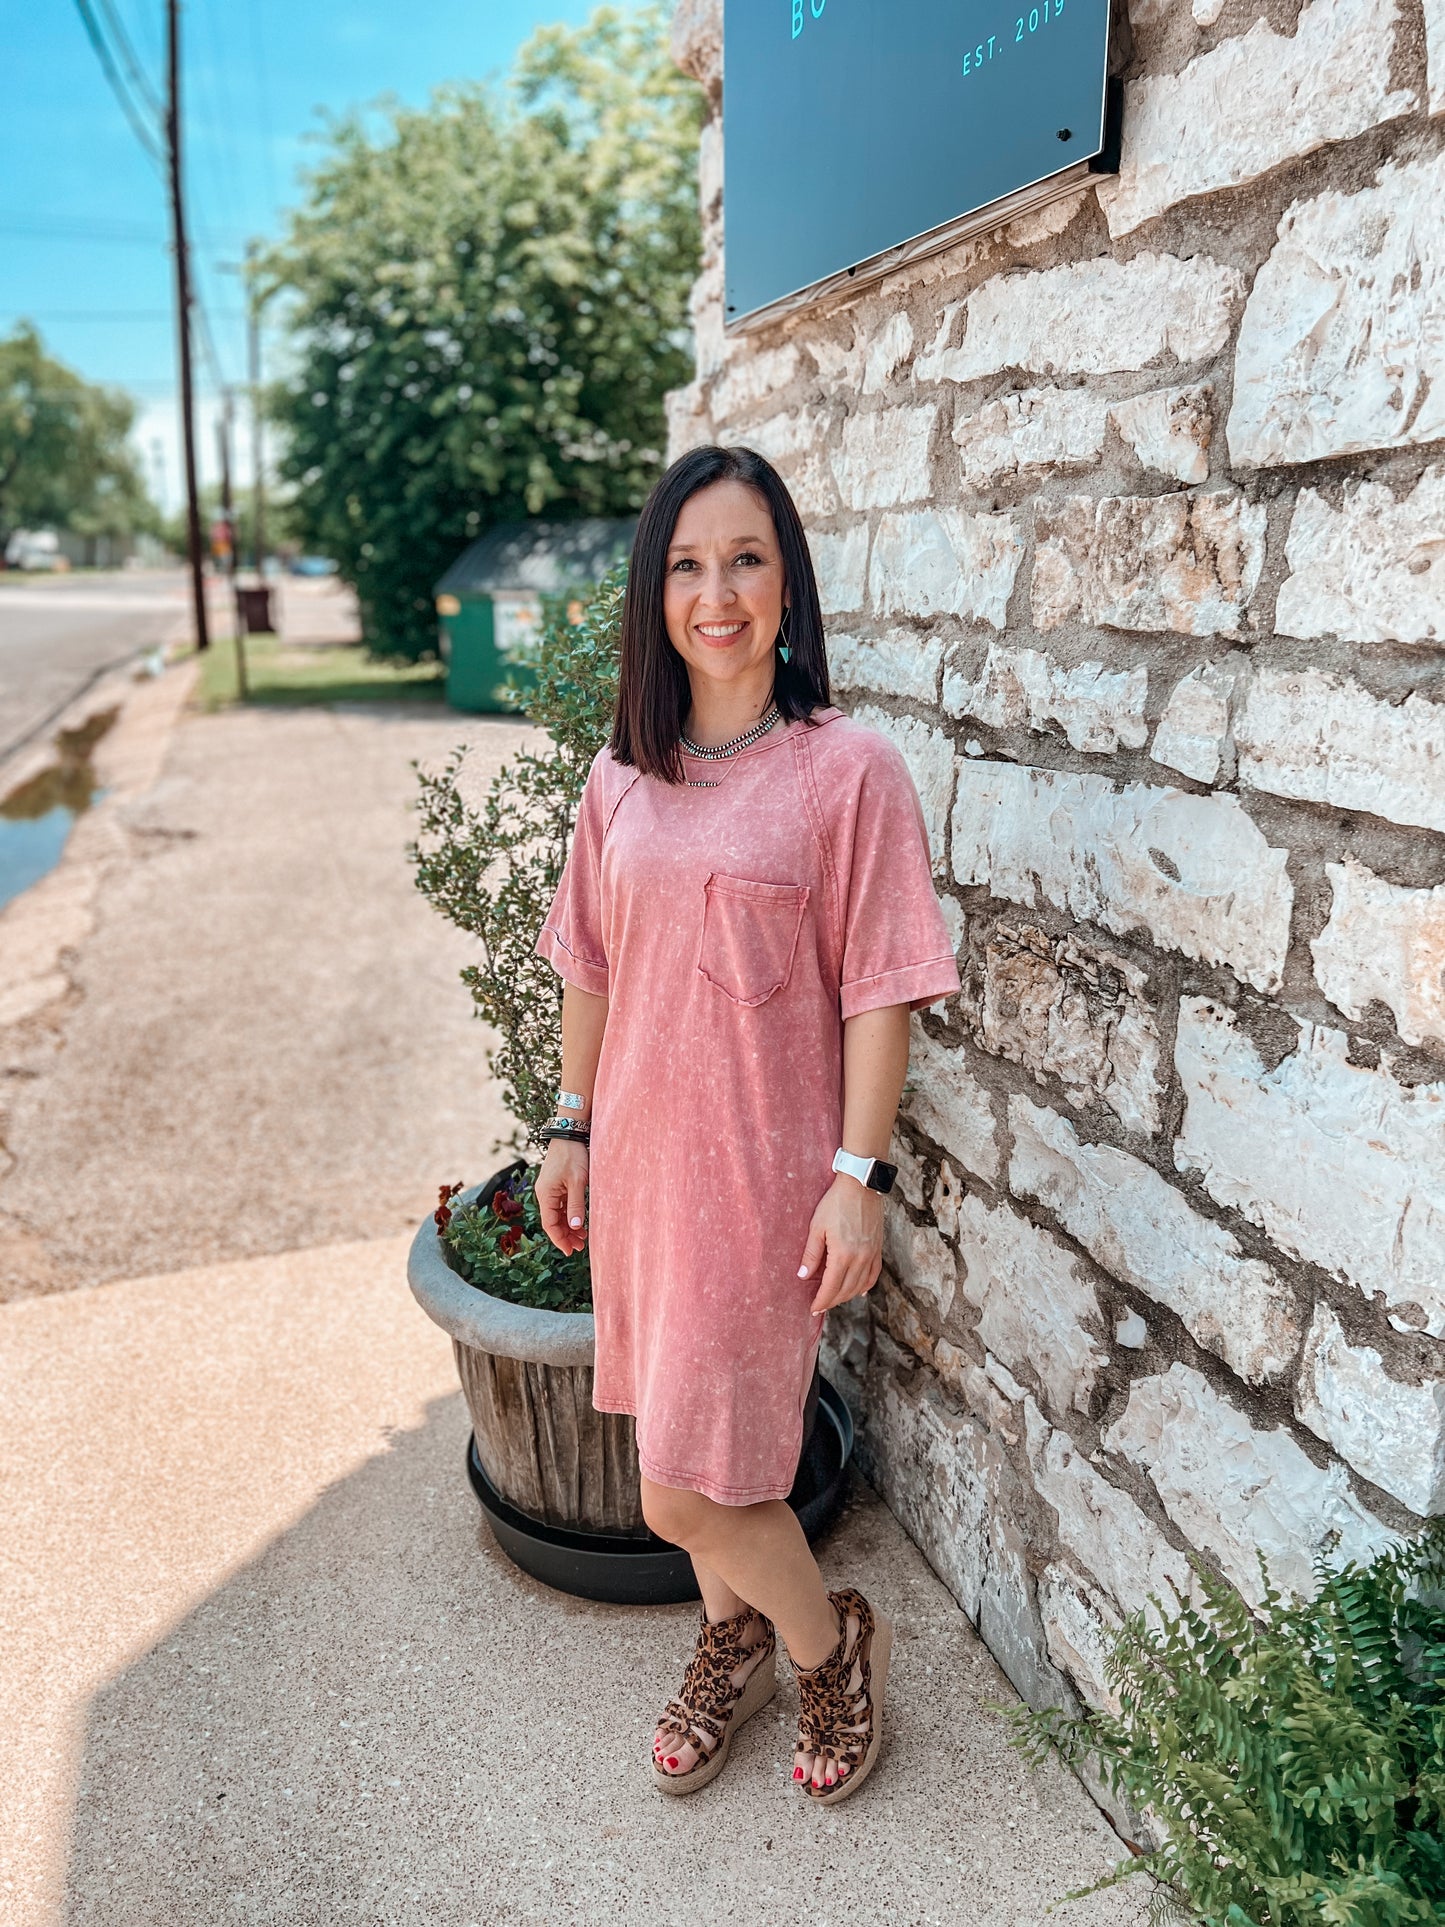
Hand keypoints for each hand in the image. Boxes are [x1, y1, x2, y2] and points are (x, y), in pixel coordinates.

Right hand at [536, 1139, 589, 1254]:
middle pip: (552, 1221)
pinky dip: (569, 1215)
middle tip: (580, 1246)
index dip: (560, 1239)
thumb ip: (576, 1205)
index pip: (550, 1224)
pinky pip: (561, 1205)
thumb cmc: (573, 1155)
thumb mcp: (578, 1182)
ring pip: (557, 1214)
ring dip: (568, 1226)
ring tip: (583, 1237)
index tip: (571, 1251)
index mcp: (546, 1194)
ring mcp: (550, 1189)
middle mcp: (545, 1193)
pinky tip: (580, 1221)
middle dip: (565, 1235)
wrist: (570, 1133)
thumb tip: (575, 1227)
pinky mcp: (557, 1185)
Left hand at [796, 1174, 883, 1315]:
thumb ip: (811, 1254)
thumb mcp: (817, 1227)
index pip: (831, 1287)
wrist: (861, 1184)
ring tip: (834, 1299)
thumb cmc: (835, 1202)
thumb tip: (803, 1276)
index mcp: (843, 1254)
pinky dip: (866, 1286)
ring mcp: (872, 1254)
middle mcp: (860, 1258)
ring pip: (860, 1285)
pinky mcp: (878, 1248)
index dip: (821, 1300)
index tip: (813, 1308)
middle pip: (846, 1290)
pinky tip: (859, 1291)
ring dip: (847, 1296)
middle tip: (820, 1306)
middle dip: (832, 1301)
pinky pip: (874, 1274)